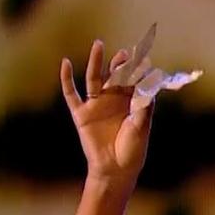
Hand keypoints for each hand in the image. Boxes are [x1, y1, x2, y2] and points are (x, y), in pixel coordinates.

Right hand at [60, 39, 154, 187]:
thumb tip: (149, 83)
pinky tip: (65, 62)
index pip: (133, 79)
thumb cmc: (133, 149)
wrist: (116, 169)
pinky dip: (67, 78)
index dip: (136, 68)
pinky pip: (71, 93)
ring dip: (96, 61)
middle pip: (114, 76)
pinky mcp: (81, 114)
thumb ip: (143, 105)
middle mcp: (113, 100)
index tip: (143, 56)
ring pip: (94, 78)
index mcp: (130, 102)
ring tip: (99, 44)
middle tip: (125, 54)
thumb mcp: (141, 125)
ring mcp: (96, 105)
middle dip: (120, 64)